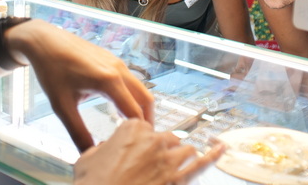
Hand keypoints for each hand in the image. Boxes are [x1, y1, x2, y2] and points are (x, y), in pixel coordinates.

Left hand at [7, 20, 153, 150]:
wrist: (44, 40)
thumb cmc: (51, 71)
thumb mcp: (62, 106)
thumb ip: (77, 132)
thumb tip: (88, 155)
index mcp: (108, 81)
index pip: (134, 112)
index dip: (138, 132)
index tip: (135, 149)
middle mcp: (118, 70)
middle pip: (145, 99)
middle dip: (146, 121)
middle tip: (140, 141)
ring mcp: (116, 62)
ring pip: (139, 89)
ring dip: (139, 108)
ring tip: (130, 129)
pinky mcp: (112, 60)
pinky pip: (130, 81)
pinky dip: (131, 97)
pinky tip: (119, 110)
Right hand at [74, 119, 224, 184]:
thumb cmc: (93, 184)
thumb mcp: (86, 159)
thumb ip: (99, 148)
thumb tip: (104, 148)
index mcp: (132, 128)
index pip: (142, 127)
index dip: (137, 142)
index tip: (131, 151)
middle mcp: (154, 139)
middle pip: (165, 138)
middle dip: (160, 150)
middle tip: (148, 165)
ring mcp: (168, 159)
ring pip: (183, 150)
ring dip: (180, 156)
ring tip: (172, 166)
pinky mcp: (178, 179)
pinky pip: (200, 165)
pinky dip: (213, 156)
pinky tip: (221, 149)